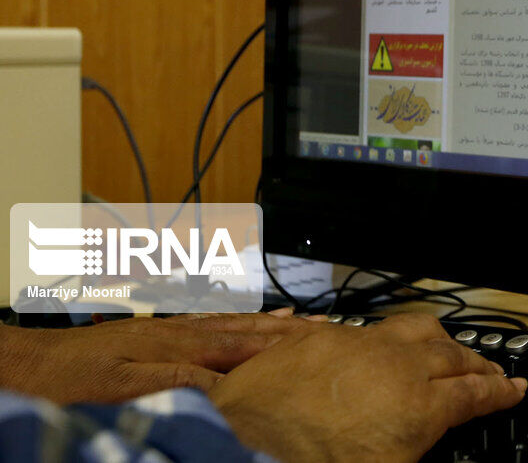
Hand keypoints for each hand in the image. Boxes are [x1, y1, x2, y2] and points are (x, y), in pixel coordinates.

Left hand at [0, 311, 304, 402]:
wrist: (31, 361)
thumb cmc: (71, 379)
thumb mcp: (124, 386)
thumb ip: (177, 378)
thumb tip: (223, 380)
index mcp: (176, 344)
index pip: (240, 343)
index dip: (279, 344)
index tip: (312, 341)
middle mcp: (177, 331)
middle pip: (241, 328)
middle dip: (282, 328)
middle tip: (317, 324)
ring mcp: (167, 330)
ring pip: (227, 323)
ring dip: (263, 322)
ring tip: (294, 318)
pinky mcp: (155, 334)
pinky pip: (208, 324)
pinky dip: (233, 322)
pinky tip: (239, 322)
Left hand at [210, 313, 526, 461]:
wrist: (240, 450)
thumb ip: (416, 447)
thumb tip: (427, 435)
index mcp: (420, 409)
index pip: (475, 394)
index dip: (500, 392)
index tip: (515, 389)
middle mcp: (396, 368)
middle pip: (453, 357)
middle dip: (477, 364)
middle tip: (491, 372)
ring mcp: (358, 347)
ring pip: (416, 329)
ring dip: (439, 340)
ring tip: (449, 348)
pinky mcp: (319, 338)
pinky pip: (365, 328)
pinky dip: (388, 337)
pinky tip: (386, 344)